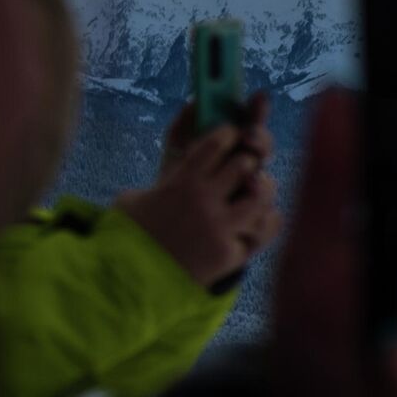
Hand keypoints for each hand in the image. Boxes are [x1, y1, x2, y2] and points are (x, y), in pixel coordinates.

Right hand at [119, 93, 280, 286]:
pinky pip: (265, 228)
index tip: (230, 133)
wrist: (129, 284)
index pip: (216, 142)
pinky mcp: (231, 254)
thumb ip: (166, 166)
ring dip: (261, 188)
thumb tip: (191, 112)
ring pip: (261, 194)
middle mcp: (204, 202)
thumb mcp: (135, 195)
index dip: (228, 133)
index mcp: (180, 182)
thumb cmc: (132, 235)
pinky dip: (267, 219)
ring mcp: (220, 229)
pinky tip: (261, 216)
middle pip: (245, 163)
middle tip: (245, 162)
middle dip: (247, 159)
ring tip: (256, 188)